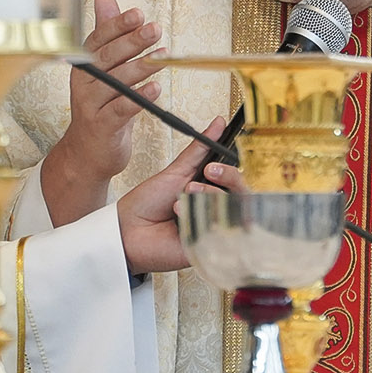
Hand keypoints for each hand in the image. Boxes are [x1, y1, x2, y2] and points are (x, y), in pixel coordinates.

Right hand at [43, 0, 167, 225]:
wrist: (88, 151)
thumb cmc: (100, 104)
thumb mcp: (104, 67)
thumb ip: (107, 32)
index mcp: (85, 64)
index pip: (98, 38)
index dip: (117, 25)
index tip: (138, 14)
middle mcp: (85, 82)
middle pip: (108, 57)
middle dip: (133, 41)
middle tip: (155, 29)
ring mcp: (91, 105)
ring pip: (116, 81)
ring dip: (140, 67)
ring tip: (162, 56)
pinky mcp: (102, 126)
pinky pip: (121, 109)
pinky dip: (139, 99)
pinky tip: (156, 89)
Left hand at [117, 119, 226, 275]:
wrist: (125, 230)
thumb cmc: (147, 205)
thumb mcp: (176, 172)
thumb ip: (200, 150)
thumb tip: (218, 123)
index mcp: (212, 193)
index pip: (239, 182)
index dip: (233, 172)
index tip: (214, 163)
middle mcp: (217, 212)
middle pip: (246, 196)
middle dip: (229, 179)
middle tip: (207, 173)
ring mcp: (214, 231)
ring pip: (235, 212)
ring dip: (209, 198)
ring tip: (183, 199)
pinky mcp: (208, 249)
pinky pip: (220, 232)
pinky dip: (200, 219)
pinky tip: (181, 219)